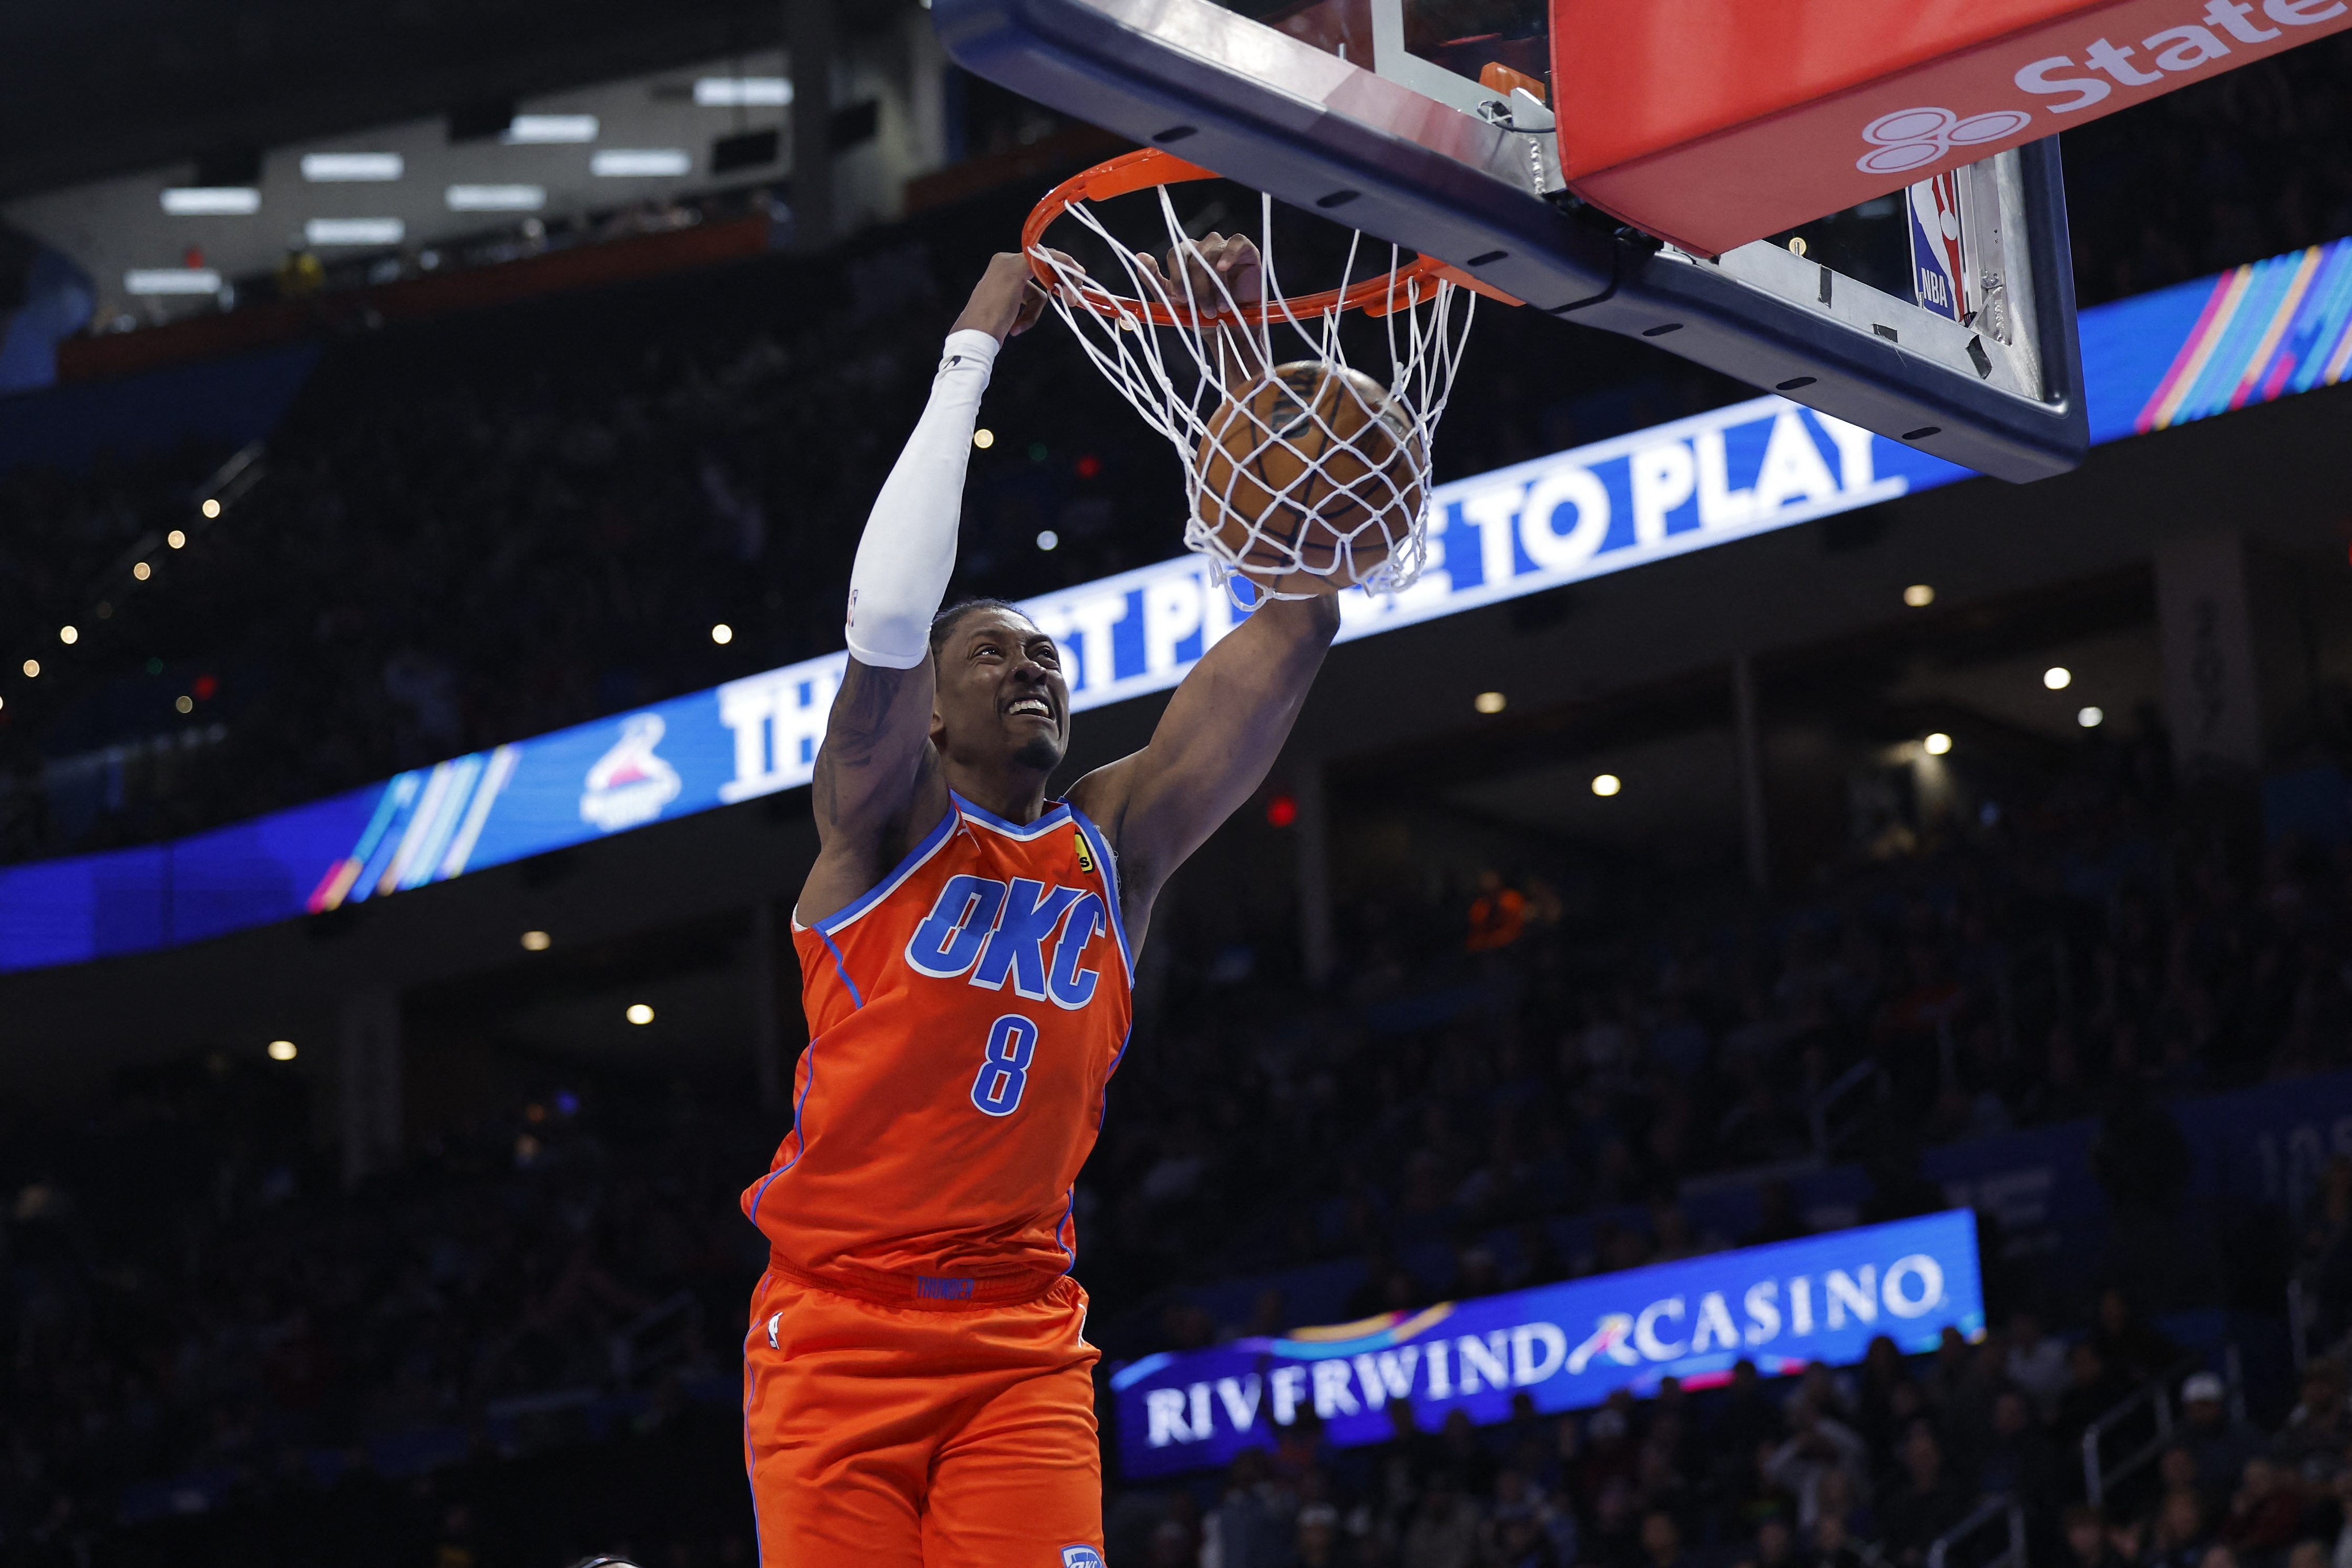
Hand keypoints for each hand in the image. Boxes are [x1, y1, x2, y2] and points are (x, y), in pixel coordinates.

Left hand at [950, 250, 1075, 341]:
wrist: (976, 339)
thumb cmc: (992, 310)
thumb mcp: (1013, 276)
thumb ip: (1031, 260)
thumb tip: (1046, 252)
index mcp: (1007, 260)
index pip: (1043, 256)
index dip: (1063, 264)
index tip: (1079, 275)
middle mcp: (1007, 269)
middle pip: (1043, 276)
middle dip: (1053, 290)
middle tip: (1071, 300)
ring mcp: (1008, 286)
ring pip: (1037, 295)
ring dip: (1034, 312)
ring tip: (1020, 325)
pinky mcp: (1009, 303)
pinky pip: (1029, 307)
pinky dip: (1027, 318)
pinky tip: (1015, 328)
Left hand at [1134, 232, 1261, 313]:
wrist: (1231, 331)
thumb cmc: (1201, 317)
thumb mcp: (1172, 301)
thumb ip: (1154, 280)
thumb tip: (1140, 256)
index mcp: (1185, 257)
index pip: (1175, 254)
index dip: (1177, 276)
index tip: (1181, 299)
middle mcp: (1204, 248)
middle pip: (1194, 254)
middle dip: (1197, 285)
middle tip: (1204, 310)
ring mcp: (1225, 248)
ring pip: (1213, 253)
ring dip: (1214, 283)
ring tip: (1221, 307)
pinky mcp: (1246, 251)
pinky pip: (1237, 241)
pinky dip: (1230, 253)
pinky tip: (1223, 268)